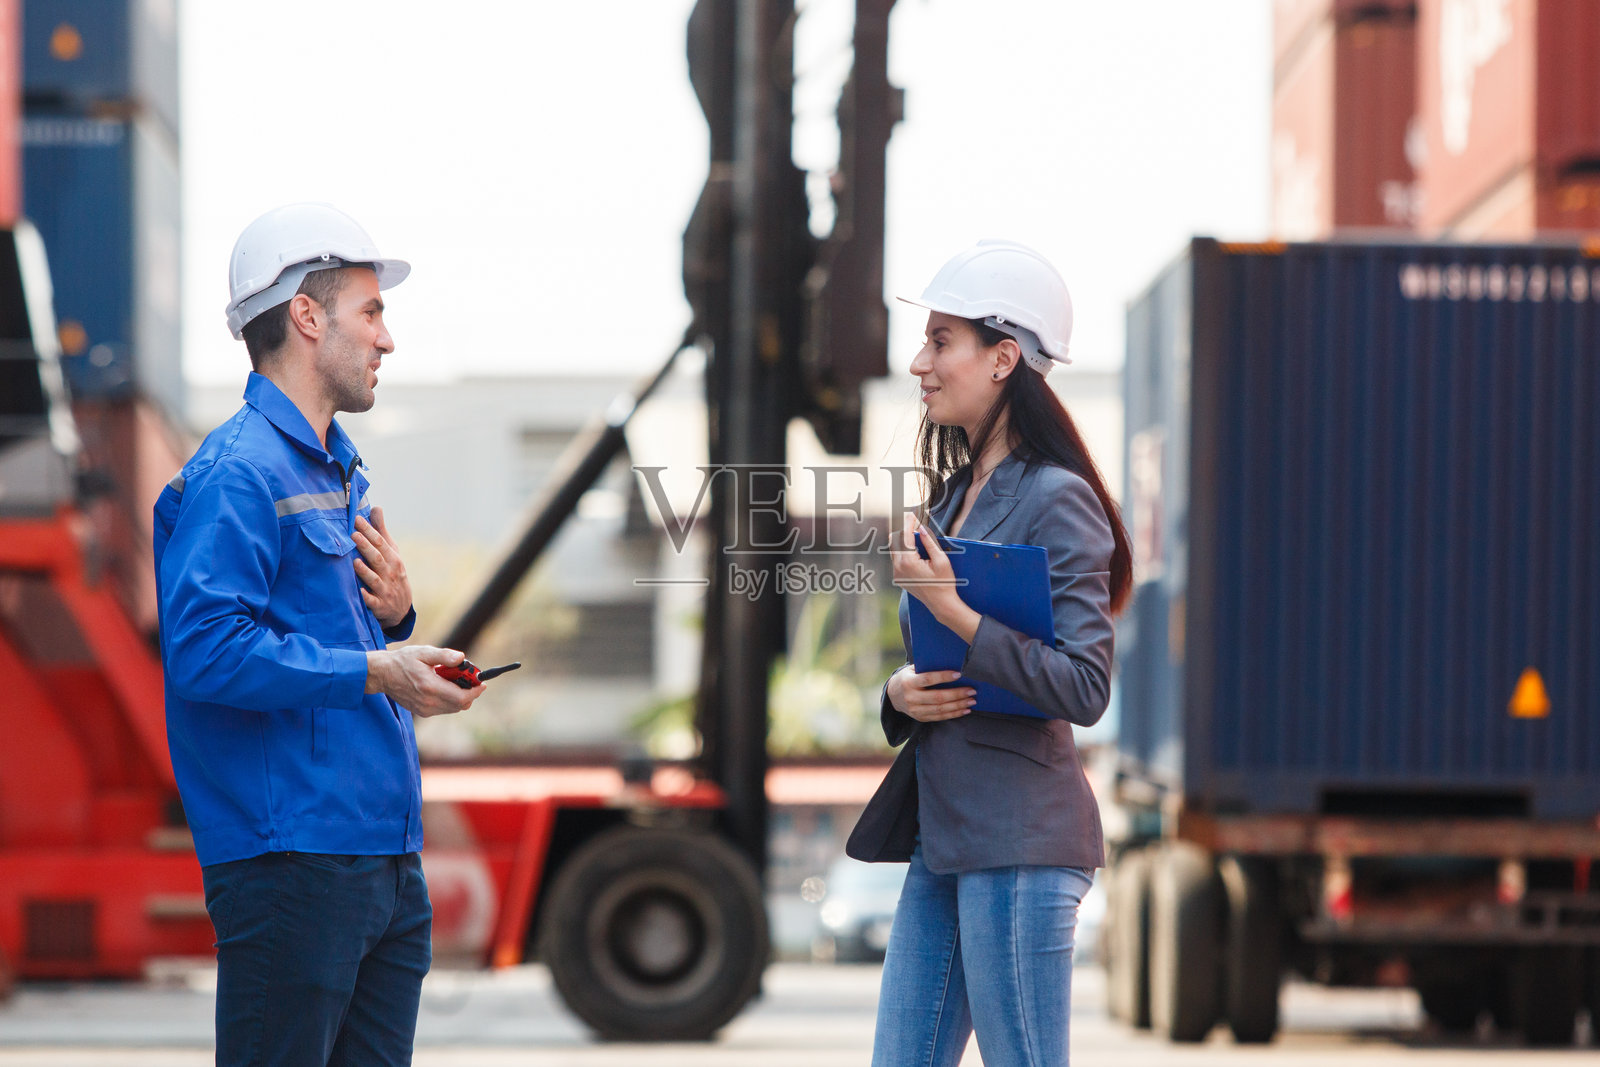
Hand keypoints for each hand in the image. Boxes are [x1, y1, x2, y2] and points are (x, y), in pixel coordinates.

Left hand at [353, 507, 412, 628]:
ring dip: (365, 571)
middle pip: (378, 558)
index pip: (381, 543)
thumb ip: (381, 531)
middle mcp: (390, 573)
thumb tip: (376, 507)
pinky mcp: (379, 605)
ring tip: (354, 561)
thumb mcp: (391, 553)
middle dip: (366, 547)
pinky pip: (372, 601)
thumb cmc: (392, 574)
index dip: (369, 531)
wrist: (401, 608)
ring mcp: (385, 590)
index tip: (357, 520)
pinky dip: (366, 596)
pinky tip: (359, 591)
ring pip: (374, 579)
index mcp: (393, 559)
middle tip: (353, 535)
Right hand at [365, 645, 484, 716]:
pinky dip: (450, 700)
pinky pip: (444, 709)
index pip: (462, 697)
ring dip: (460, 696)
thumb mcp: (423, 652)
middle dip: (470, 692)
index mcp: (430, 687)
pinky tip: (444, 686)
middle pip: (460, 705)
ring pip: (453, 708)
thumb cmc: (403, 661)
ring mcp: (425, 709)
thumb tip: (462, 658)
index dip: (475, 691)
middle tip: (470, 678)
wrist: (382, 674)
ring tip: (454, 679)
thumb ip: (444, 656)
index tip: (482, 682)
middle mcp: (428, 702)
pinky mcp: (422, 712)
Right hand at [887, 665, 974, 722]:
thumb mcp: (912, 670)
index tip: (959, 674)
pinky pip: (940, 717)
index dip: (943, 677)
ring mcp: (915, 710)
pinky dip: (954, 714)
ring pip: (940, 709)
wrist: (893, 695)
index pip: (928, 679)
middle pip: (937, 697)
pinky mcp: (920, 718)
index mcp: (908, 682)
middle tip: (972, 690)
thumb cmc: (908, 677)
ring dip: (958, 705)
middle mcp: (911, 697)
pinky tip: (965, 710)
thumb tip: (951, 663)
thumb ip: (927, 668)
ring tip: (972, 701)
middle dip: (957, 694)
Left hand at [891, 513, 980, 642]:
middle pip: (895, 541)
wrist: (941, 604)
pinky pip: (897, 559)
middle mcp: (898, 568)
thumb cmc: (944, 583)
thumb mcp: (941, 560)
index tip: (911, 514)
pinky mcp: (898, 578)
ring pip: (894, 549)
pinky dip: (903, 551)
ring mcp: (897, 574)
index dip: (908, 523)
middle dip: (903, 530)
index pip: (905, 536)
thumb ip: (929, 542)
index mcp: (908, 563)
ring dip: (903, 541)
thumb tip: (921, 529)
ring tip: (916, 536)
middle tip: (914, 522)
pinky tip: (915, 549)